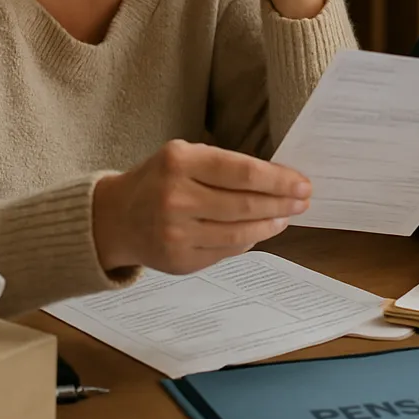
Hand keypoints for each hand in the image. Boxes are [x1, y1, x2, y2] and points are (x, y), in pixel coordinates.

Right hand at [91, 140, 311, 274]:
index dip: (278, 180)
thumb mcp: (186, 157)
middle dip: (282, 203)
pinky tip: (261, 231)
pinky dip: (249, 241)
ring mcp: (175, 233)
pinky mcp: (178, 261)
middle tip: (303, 200)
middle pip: (244, 204)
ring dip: (270, 225)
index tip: (303, 183)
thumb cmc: (160, 180)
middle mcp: (175, 198)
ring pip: (239, 233)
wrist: (115, 218)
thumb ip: (227, 166)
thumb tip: (280, 179)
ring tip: (286, 216)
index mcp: (179, 162)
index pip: (241, 172)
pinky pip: (226, 251)